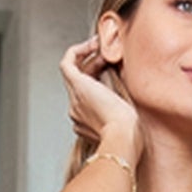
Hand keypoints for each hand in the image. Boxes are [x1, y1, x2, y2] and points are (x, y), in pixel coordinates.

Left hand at [59, 35, 141, 149]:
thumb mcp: (118, 88)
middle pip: (75, 76)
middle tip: (106, 59)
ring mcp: (76, 117)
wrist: (123, 145)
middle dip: (90, 64)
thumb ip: (108, 74)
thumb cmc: (124, 122)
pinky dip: (91, 100)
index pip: (67, 62)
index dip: (80, 50)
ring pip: (78, 92)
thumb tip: (107, 67)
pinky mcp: (82, 129)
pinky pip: (82, 108)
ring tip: (109, 78)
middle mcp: (73, 103)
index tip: (94, 46)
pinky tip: (105, 100)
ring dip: (91, 82)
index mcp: (79, 89)